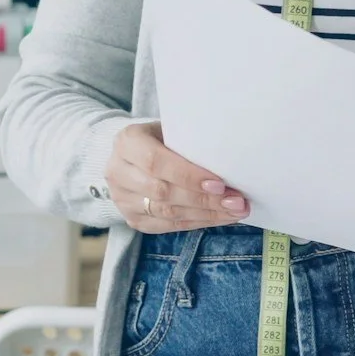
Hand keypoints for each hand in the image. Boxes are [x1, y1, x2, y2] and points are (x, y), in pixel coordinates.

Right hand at [107, 121, 250, 232]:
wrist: (135, 154)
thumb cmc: (163, 137)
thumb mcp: (172, 129)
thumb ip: (190, 142)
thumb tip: (230, 162)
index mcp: (127, 142)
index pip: (156, 162)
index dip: (188, 176)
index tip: (220, 184)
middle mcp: (118, 171)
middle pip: (163, 192)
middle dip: (204, 199)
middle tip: (236, 201)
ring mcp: (122, 199)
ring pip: (166, 213)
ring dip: (206, 214)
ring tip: (235, 211)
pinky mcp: (132, 218)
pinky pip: (167, 226)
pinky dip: (197, 222)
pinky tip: (219, 217)